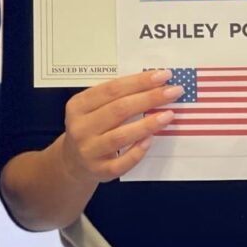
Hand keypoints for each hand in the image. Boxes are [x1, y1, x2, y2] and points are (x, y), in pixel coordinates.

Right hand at [60, 69, 183, 183]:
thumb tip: (152, 84)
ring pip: (121, 136)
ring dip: (148, 124)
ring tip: (169, 114)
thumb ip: (115, 97)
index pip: (112, 89)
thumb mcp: (92, 108)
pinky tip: (151, 139)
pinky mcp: (99, 171)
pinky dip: (138, 151)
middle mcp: (81, 127)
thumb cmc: (91, 128)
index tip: (162, 75)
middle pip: (119, 109)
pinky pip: (123, 162)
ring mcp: (89, 151)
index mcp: (79, 105)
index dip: (139, 81)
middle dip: (149, 98)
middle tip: (173, 92)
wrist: (73, 163)